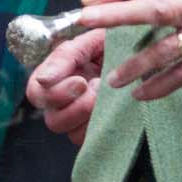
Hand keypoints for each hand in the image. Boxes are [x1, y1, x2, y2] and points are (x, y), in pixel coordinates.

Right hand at [26, 27, 103, 145]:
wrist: (145, 55)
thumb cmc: (114, 43)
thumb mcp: (89, 41)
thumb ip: (64, 57)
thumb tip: (44, 79)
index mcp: (54, 76)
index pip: (36, 94)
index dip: (55, 93)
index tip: (81, 81)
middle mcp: (63, 101)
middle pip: (53, 121)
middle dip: (77, 107)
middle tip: (98, 87)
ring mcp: (80, 118)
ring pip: (73, 134)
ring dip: (93, 115)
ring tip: (108, 94)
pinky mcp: (97, 129)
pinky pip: (94, 140)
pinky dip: (104, 125)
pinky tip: (114, 106)